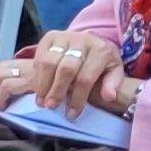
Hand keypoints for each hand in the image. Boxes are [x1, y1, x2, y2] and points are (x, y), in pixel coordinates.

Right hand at [0, 30, 128, 115]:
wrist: (91, 41)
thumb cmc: (102, 61)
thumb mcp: (113, 71)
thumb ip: (113, 83)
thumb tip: (109, 97)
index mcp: (101, 50)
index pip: (86, 77)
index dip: (78, 97)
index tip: (72, 114)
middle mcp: (83, 40)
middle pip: (66, 69)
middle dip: (57, 91)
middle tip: (51, 107)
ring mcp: (64, 37)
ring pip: (48, 62)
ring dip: (43, 85)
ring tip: (42, 101)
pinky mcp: (49, 37)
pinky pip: (39, 57)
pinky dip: (37, 75)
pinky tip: (39, 89)